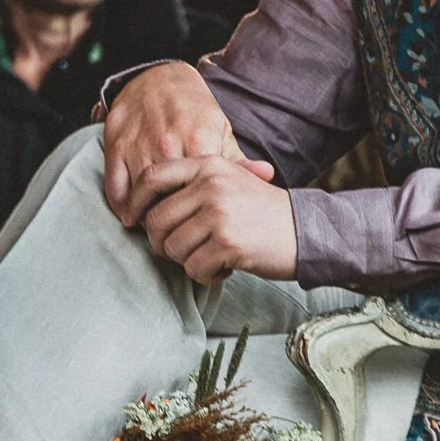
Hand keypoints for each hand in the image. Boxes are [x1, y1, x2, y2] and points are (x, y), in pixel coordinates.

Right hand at [104, 62, 241, 230]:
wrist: (157, 78)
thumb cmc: (194, 109)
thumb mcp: (220, 129)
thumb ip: (238, 159)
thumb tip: (267, 175)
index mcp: (199, 141)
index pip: (201, 194)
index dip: (202, 214)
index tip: (203, 223)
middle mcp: (167, 144)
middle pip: (171, 200)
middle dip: (176, 220)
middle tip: (181, 231)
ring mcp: (139, 146)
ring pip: (142, 198)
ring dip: (149, 217)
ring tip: (160, 226)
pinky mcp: (116, 147)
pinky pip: (116, 190)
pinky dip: (123, 208)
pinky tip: (133, 216)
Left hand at [134, 157, 298, 283]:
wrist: (305, 231)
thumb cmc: (262, 211)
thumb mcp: (230, 181)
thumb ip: (192, 184)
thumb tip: (142, 206)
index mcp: (208, 165)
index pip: (152, 177)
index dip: (135, 202)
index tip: (134, 221)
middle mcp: (211, 185)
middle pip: (156, 220)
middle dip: (163, 243)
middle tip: (185, 250)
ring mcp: (219, 214)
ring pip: (172, 248)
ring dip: (187, 261)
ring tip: (210, 256)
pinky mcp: (228, 243)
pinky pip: (193, 268)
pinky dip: (205, 275)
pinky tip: (224, 268)